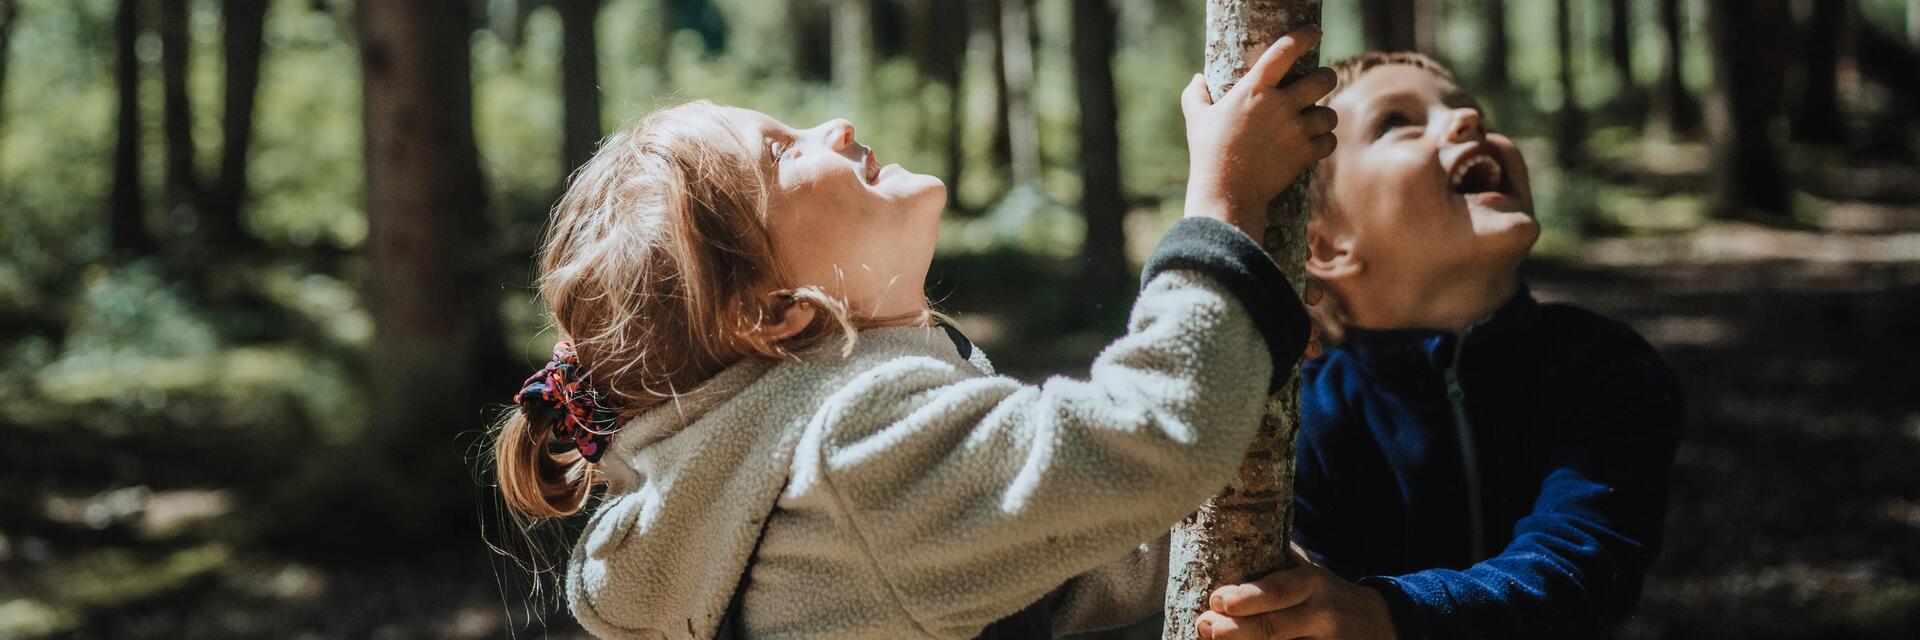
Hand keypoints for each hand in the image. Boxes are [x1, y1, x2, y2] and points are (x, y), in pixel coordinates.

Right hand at [1181, 28, 1338, 241]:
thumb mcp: (1196, 119)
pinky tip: (1313, 144)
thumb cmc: (1208, 154)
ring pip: (1329, 114)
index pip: (1284, 51)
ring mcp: (1294, 130)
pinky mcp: (1304, 154)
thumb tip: (1198, 79)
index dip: (1303, 37)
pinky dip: (1323, 143)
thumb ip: (1195, 94)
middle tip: (1319, 83)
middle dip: (1326, 78)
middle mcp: (1279, 106)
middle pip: (1323, 79)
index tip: (1313, 32)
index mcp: (1253, 90)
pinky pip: (1328, 141)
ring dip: (1323, 117)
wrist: (1226, 193)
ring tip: (1312, 122)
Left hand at [1197, 545, 1396, 639]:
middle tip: (1205, 625)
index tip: (1217, 600)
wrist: (1380, 625)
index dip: (1245, 598)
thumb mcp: (1309, 573)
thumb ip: (1277, 566)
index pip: (1276, 591)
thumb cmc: (1327, 595)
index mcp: (1313, 584)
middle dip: (1232, 630)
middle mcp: (1321, 615)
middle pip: (1271, 628)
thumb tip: (1222, 548)